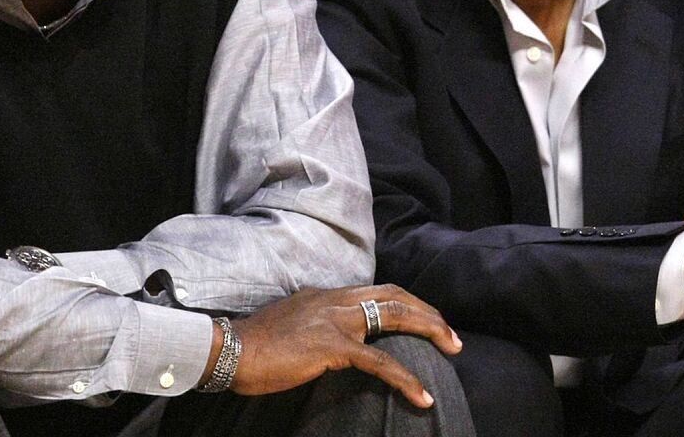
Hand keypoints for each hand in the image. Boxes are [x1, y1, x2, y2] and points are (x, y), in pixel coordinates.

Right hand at [215, 284, 461, 408]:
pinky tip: (422, 394)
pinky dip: (405, 378)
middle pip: (395, 295)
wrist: (230, 349)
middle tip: (451, 335)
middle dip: (428, 312)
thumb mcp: (293, 325)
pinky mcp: (331, 346)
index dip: (408, 303)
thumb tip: (333, 341)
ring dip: (430, 329)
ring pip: (395, 315)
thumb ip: (317, 325)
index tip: (427, 321)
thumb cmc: (255, 345)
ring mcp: (334, 320)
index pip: (378, 290)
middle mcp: (334, 300)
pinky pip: (379, 361)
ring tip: (453, 348)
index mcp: (326, 296)